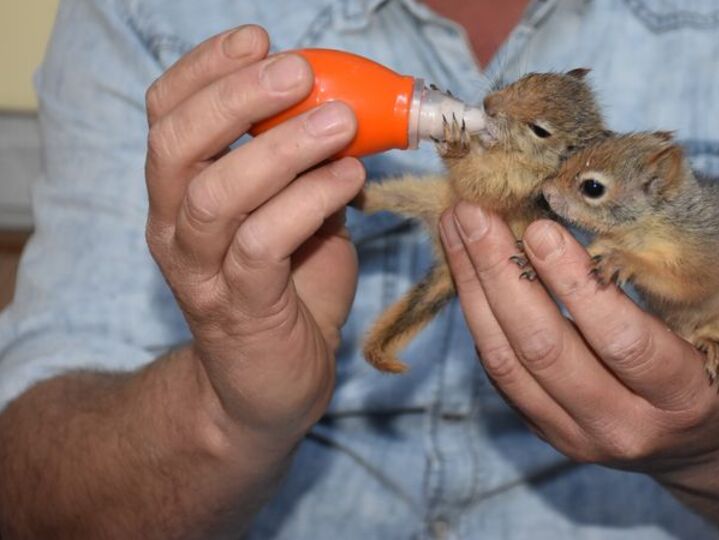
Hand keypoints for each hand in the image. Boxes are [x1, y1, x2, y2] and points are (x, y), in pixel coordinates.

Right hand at [144, 25, 364, 443]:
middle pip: (176, 145)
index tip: (256, 38)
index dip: (204, 70)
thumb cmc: (287, 290)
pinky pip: (263, 245)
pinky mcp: (237, 309)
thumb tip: (351, 109)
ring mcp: (200, 271)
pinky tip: (349, 180)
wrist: (268, 385)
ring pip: (216, 195)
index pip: (167, 115)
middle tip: (297, 72)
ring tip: (339, 123)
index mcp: (182, 191)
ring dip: (280, 149)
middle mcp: (175, 225)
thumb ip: (309, 167)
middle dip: (235, 97)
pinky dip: (309, 203)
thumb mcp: (298, 213)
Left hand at [439, 202, 718, 469]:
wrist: (704, 445)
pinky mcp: (544, 425)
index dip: (581, 287)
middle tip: (477, 214)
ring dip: (476, 290)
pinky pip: (499, 372)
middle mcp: (619, 426)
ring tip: (456, 228)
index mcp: (679, 403)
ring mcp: (574, 432)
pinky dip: (476, 316)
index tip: (546, 227)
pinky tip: (464, 265)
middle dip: (505, 277)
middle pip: (548, 351)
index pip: (624, 344)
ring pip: (510, 362)